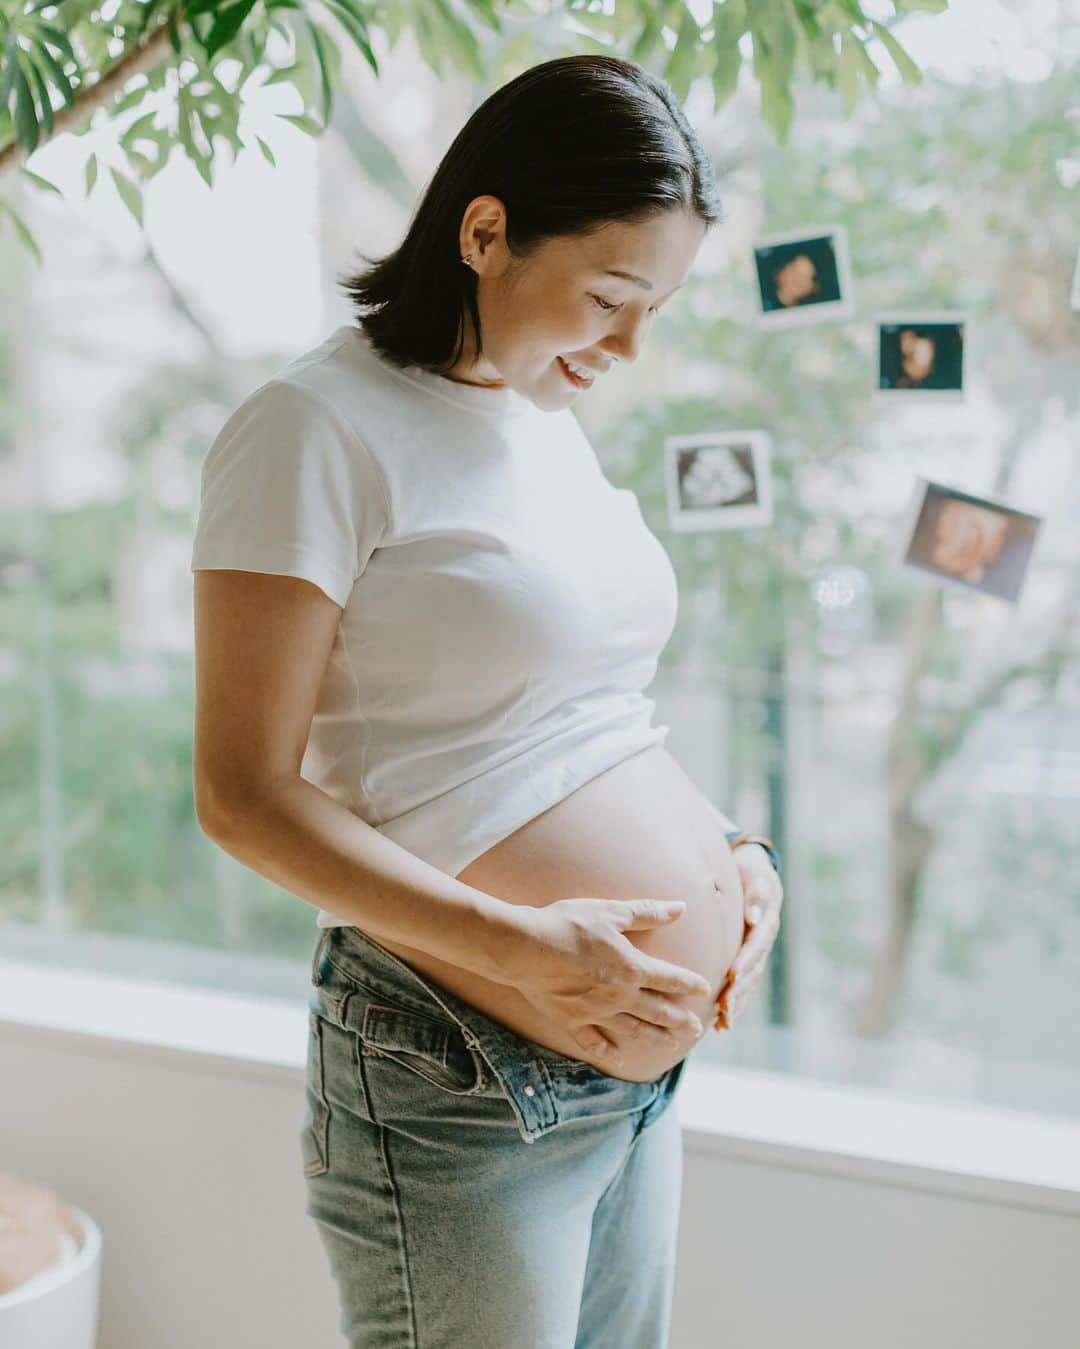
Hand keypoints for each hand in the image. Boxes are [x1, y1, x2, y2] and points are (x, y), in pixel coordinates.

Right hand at [496, 896, 711, 1067]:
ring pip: (634, 1029)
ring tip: (672, 1044)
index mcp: (632, 967)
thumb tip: (681, 907)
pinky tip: (617, 1059)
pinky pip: (593, 1041)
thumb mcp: (610, 911)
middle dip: (680, 1019)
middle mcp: (619, 995)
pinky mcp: (572, 1020)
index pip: (670, 978)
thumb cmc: (568, 925)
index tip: (704, 989)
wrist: (525, 948)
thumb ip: (647, 912)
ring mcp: (596, 1012)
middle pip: (658, 1010)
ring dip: (655, 1036)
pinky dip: (607, 1051)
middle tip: (696, 1029)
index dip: (689, 983)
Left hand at [714, 844, 783, 1030]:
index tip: (734, 976)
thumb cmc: (752, 872)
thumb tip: (753, 917)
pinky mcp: (749, 961)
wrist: (756, 873)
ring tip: (723, 1023)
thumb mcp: (757, 876)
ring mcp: (758, 953)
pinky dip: (736, 1004)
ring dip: (737, 1003)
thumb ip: (757, 894)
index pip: (756, 945)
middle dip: (739, 991)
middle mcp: (763, 942)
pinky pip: (744, 986)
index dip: (746, 961)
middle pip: (752, 971)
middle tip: (724, 1009)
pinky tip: (722, 1025)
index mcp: (766, 923)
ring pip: (748, 983)